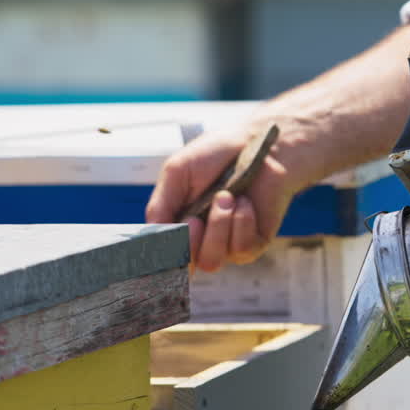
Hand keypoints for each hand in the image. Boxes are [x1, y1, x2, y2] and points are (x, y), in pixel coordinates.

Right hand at [145, 125, 297, 272]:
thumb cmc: (217, 154)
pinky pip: (240, 249)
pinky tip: (245, 202)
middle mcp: (200, 238)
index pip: (161, 256)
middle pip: (185, 266)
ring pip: (211, 261)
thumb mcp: (177, 173)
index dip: (159, 257)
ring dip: (217, 227)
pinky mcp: (253, 243)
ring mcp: (226, 244)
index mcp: (177, 223)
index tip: (166, 240)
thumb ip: (160, 206)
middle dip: (189, 242)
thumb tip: (151, 239)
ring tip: (227, 196)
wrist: (258, 143)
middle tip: (196, 217)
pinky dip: (241, 222)